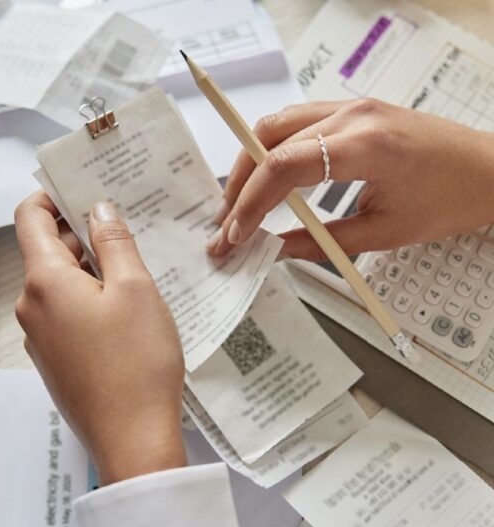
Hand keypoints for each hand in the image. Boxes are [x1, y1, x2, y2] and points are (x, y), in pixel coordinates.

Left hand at [14, 192, 186, 484]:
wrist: (134, 438)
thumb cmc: (137, 365)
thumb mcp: (135, 289)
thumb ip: (114, 242)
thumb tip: (99, 210)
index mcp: (44, 283)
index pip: (30, 219)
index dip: (52, 196)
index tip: (79, 188)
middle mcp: (32, 308)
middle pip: (47, 252)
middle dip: (82, 235)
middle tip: (123, 228)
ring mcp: (41, 337)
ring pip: (60, 285)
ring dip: (90, 269)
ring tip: (132, 269)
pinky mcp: (57, 359)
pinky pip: (66, 314)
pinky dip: (89, 299)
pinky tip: (124, 309)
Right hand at [207, 98, 493, 259]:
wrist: (491, 171)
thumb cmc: (452, 197)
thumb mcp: (384, 232)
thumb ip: (321, 242)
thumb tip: (277, 250)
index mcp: (365, 145)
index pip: (282, 167)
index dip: (250, 203)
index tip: (236, 233)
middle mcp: (353, 115)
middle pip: (269, 139)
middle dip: (239, 183)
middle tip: (228, 221)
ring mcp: (352, 107)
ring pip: (277, 124)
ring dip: (251, 163)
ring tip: (240, 202)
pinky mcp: (353, 111)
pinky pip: (297, 122)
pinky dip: (273, 151)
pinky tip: (268, 178)